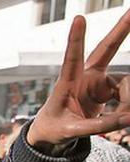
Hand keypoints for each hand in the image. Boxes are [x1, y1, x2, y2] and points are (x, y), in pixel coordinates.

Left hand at [27, 10, 129, 148]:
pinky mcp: (106, 88)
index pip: (72, 58)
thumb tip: (128, 119)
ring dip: (128, 100)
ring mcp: (97, 81)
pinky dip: (127, 106)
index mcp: (67, 83)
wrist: (51, 132)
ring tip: (125, 118)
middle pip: (106, 49)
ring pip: (125, 83)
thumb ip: (98, 126)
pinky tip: (125, 117)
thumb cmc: (54, 128)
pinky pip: (126, 93)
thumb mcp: (71, 131)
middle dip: (121, 29)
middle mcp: (84, 76)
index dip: (76, 39)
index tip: (79, 19)